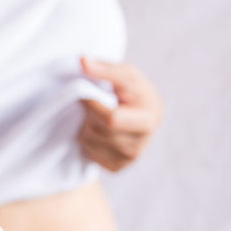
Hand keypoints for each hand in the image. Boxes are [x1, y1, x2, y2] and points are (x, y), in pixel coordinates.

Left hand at [78, 57, 161, 171]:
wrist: (143, 114)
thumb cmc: (134, 91)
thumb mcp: (126, 74)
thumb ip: (105, 68)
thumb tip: (83, 62)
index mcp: (148, 121)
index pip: (111, 119)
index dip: (93, 104)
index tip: (86, 93)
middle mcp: (140, 146)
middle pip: (97, 132)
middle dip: (90, 116)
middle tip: (95, 106)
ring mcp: (129, 160)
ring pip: (89, 144)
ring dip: (86, 128)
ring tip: (98, 118)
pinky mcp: (118, 168)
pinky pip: (90, 155)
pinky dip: (88, 142)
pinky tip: (99, 132)